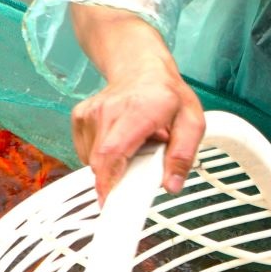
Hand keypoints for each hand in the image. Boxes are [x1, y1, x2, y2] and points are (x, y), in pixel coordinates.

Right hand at [70, 60, 205, 201]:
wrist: (141, 68)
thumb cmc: (167, 96)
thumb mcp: (192, 122)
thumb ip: (183, 155)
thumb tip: (172, 185)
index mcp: (139, 110)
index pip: (113, 151)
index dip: (108, 181)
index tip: (110, 203)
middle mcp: (109, 110)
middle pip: (100, 161)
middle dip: (116, 179)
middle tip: (137, 174)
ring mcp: (90, 113)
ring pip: (93, 160)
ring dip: (114, 163)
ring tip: (133, 146)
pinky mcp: (79, 117)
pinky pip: (86, 152)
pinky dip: (103, 155)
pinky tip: (120, 140)